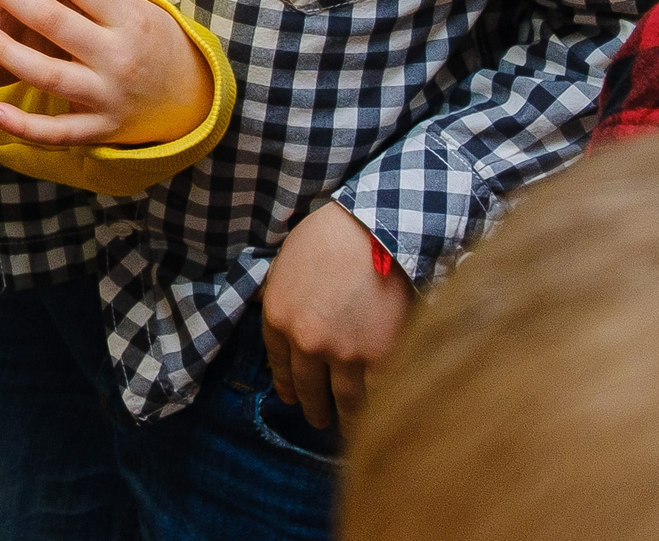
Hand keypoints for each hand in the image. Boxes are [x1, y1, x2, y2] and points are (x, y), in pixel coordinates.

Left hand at [0, 0, 210, 146]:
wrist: (187, 100)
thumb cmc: (153, 40)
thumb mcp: (142, 2)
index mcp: (129, 17)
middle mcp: (117, 56)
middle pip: (56, 20)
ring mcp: (105, 95)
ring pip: (49, 74)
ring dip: (8, 52)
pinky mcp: (96, 129)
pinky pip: (55, 132)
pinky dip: (23, 125)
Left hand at [259, 201, 413, 436]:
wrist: (374, 230)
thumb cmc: (329, 236)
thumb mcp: (285, 263)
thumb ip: (281, 296)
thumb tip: (278, 314)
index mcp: (278, 317)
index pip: (279, 364)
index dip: (287, 385)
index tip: (292, 398)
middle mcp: (306, 343)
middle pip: (309, 389)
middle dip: (314, 409)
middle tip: (318, 419)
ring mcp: (344, 354)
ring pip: (345, 402)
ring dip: (346, 420)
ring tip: (348, 429)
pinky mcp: (380, 357)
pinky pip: (377, 394)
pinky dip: (377, 408)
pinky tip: (379, 417)